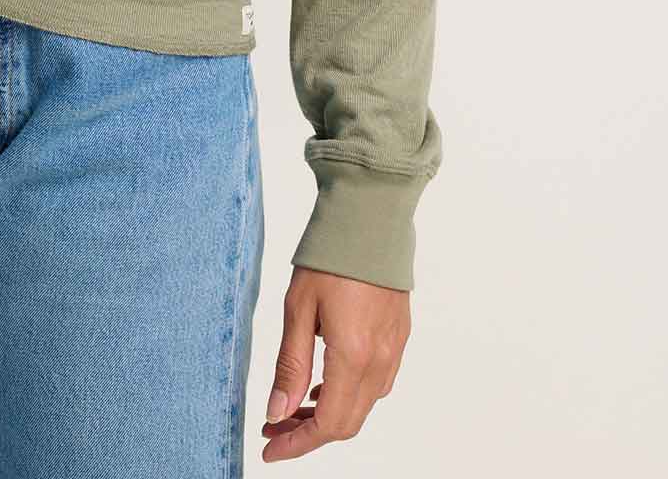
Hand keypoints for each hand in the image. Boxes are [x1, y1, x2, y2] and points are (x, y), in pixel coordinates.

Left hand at [259, 266, 411, 460]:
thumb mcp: (298, 309)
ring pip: (362, 406)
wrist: (371, 218)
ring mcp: (394, 351)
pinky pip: (375, 384)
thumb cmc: (330, 257)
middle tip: (274, 427)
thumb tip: (277, 412)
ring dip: (328, 415)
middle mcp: (380, 362)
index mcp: (353, 357)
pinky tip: (324, 384)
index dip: (297, 444)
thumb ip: (290, 365)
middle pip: (347, 423)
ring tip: (292, 406)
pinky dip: (348, 395)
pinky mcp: (398, 338)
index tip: (269, 448)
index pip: (327, 425)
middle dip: (308, 432)